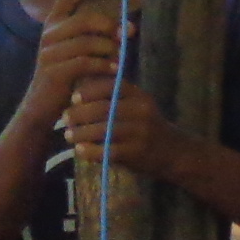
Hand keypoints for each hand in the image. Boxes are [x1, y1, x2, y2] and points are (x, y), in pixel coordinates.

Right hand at [28, 0, 122, 125]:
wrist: (42, 105)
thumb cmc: (66, 74)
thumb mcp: (73, 49)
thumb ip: (90, 34)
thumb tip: (123, 24)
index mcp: (53, 24)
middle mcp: (49, 35)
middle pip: (84, 19)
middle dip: (111, 25)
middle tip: (129, 32)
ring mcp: (49, 54)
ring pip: (87, 42)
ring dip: (110, 49)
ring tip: (122, 57)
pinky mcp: (54, 72)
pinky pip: (85, 62)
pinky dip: (104, 65)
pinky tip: (115, 70)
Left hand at [62, 74, 182, 177]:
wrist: (173, 152)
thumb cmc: (145, 126)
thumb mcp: (137, 105)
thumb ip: (114, 96)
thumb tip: (79, 87)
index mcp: (140, 96)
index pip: (112, 87)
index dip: (90, 91)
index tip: (73, 97)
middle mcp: (142, 111)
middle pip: (105, 109)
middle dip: (80, 113)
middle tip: (65, 117)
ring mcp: (140, 133)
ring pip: (105, 130)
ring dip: (82, 133)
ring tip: (68, 135)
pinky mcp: (137, 153)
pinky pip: (109, 151)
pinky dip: (91, 151)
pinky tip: (80, 150)